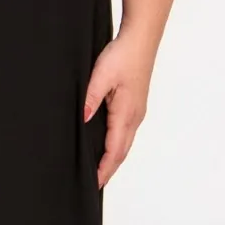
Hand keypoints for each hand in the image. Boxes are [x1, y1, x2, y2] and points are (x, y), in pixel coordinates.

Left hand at [83, 29, 152, 187]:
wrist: (141, 40)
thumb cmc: (123, 55)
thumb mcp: (101, 76)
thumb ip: (91, 98)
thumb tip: (83, 119)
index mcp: (126, 113)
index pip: (114, 150)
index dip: (104, 169)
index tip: (94, 183)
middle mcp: (134, 117)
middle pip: (121, 151)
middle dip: (109, 169)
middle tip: (94, 184)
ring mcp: (137, 111)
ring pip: (125, 143)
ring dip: (113, 158)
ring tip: (99, 170)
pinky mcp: (135, 105)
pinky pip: (126, 132)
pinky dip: (117, 145)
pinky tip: (108, 144)